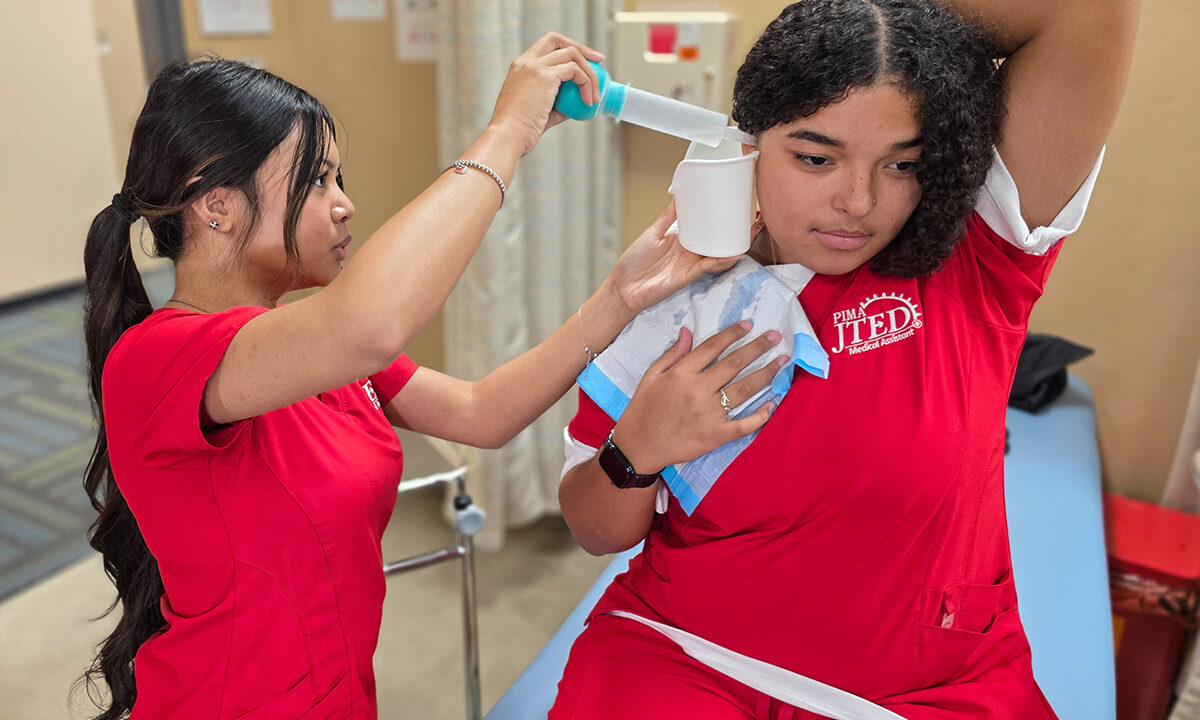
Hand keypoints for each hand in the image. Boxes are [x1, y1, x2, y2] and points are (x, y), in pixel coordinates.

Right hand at [488, 32, 604, 155]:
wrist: (508, 137)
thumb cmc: (520, 132)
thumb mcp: (539, 112)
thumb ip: (557, 105)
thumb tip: (576, 105)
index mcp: (520, 68)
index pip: (545, 47)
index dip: (567, 49)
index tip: (585, 62)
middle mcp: (525, 62)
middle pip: (557, 39)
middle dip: (581, 47)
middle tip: (599, 61)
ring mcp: (534, 67)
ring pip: (572, 54)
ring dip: (589, 73)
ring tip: (595, 96)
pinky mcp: (544, 76)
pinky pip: (575, 71)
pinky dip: (586, 84)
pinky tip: (588, 102)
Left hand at [608, 200, 744, 314]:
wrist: (623, 287)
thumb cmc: (634, 262)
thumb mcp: (652, 233)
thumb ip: (667, 217)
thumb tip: (677, 196)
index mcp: (682, 241)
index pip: (706, 230)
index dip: (721, 223)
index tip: (736, 210)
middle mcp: (689, 253)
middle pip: (717, 243)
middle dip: (736, 235)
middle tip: (752, 222)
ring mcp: (690, 265)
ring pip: (718, 256)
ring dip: (734, 248)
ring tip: (748, 236)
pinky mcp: (687, 276)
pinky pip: (708, 267)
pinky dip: (720, 261)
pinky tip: (733, 254)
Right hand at [612, 321, 787, 473]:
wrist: (638, 446)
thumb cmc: (643, 409)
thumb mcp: (651, 376)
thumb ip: (673, 354)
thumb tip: (689, 331)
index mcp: (682, 373)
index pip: (713, 347)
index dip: (733, 334)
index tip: (749, 324)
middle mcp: (698, 390)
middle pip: (734, 364)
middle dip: (757, 348)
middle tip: (775, 337)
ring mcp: (709, 414)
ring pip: (744, 389)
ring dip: (766, 374)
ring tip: (782, 362)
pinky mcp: (715, 435)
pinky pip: (743, 424)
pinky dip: (760, 415)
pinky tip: (772, 404)